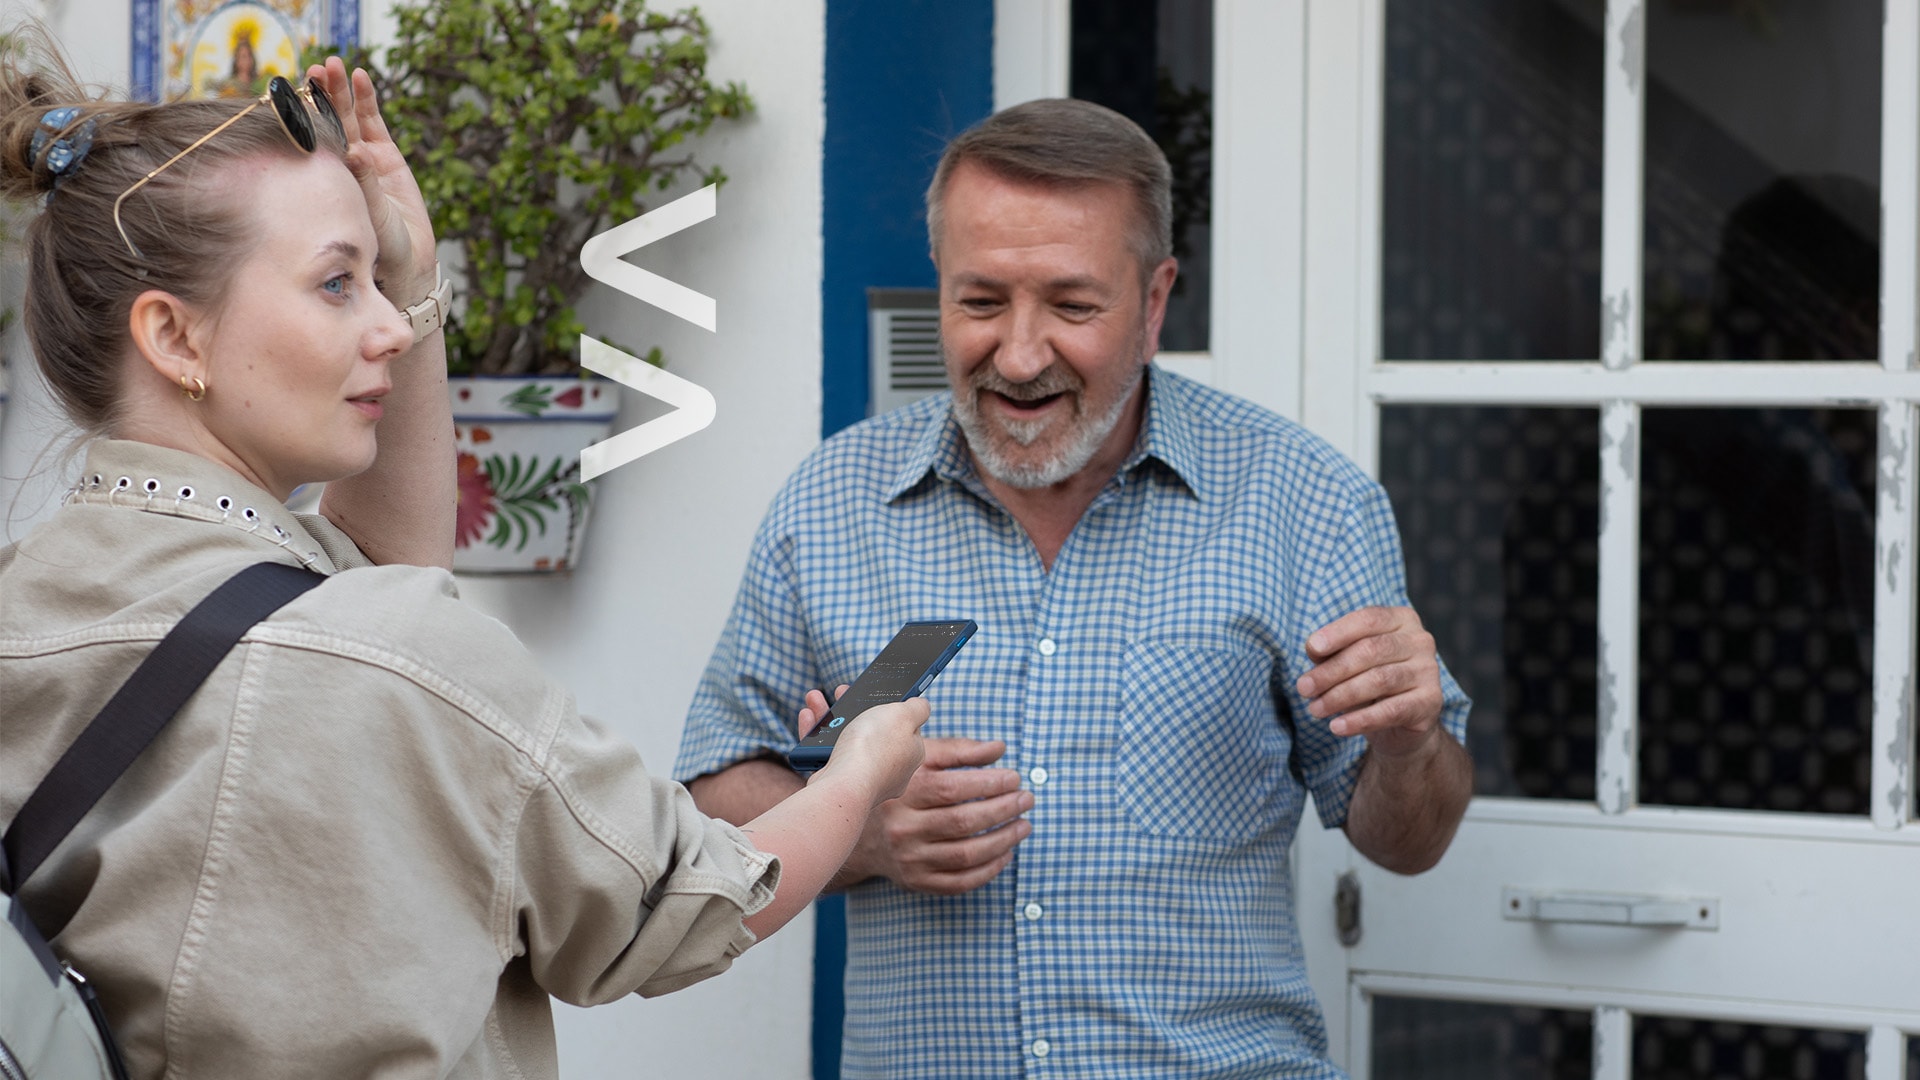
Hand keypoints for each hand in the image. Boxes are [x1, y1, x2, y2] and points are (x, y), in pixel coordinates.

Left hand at [305, 57, 437, 302]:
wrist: (404, 263)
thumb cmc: (375, 248)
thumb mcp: (363, 214)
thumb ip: (361, 182)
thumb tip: (354, 151)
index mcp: (324, 176)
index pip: (309, 137)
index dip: (301, 112)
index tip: (289, 90)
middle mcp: (341, 163)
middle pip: (328, 120)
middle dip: (321, 92)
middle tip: (316, 67)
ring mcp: (365, 157)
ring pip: (350, 116)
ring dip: (342, 90)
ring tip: (335, 65)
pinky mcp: (388, 157)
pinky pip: (375, 123)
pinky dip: (368, 100)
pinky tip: (361, 77)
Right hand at [803, 687, 928, 807]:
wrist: (843, 785)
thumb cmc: (874, 748)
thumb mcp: (904, 714)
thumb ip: (918, 707)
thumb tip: (922, 705)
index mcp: (910, 754)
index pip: (905, 727)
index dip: (890, 706)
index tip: (876, 691)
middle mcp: (889, 769)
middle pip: (871, 730)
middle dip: (853, 707)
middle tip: (842, 691)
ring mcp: (862, 777)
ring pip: (844, 740)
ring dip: (828, 715)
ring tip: (815, 698)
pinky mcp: (838, 782)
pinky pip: (825, 754)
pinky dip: (815, 734)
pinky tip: (807, 716)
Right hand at [842, 737, 1029, 894]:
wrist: (853, 828)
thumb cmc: (896, 786)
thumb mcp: (917, 757)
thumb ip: (958, 750)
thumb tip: (999, 749)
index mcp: (902, 792)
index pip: (952, 788)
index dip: (988, 783)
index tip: (1014, 777)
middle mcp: (902, 827)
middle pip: (962, 821)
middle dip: (1003, 810)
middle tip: (1027, 799)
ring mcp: (909, 858)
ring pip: (965, 854)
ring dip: (1003, 840)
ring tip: (1024, 825)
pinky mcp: (915, 881)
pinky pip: (959, 882)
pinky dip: (988, 870)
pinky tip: (1006, 853)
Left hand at [1296, 605, 1443, 757]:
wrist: (1400, 725)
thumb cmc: (1368, 684)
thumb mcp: (1346, 663)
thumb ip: (1330, 652)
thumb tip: (1314, 648)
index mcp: (1401, 620)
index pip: (1368, 619)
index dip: (1338, 632)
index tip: (1312, 649)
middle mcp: (1420, 640)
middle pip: (1371, 650)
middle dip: (1332, 670)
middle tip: (1303, 688)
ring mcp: (1429, 671)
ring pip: (1379, 680)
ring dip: (1340, 696)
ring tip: (1315, 709)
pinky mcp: (1431, 702)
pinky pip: (1391, 710)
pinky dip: (1360, 720)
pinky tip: (1337, 727)